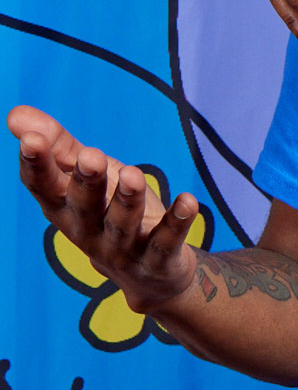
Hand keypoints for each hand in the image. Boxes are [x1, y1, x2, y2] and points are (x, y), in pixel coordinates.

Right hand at [9, 105, 201, 314]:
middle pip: (84, 206)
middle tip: (91, 156)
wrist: (149, 275)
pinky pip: (167, 241)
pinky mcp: (158, 259)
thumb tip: (15, 114)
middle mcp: (88, 231)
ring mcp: (123, 249)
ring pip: (123, 224)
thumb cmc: (109, 211)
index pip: (44, 188)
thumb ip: (58, 146)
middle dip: (86, 182)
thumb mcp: (86, 176)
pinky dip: (178, 221)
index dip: (36, 165)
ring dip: (128, 200)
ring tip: (133, 174)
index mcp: (64, 209)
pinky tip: (188, 201)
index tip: (31, 139)